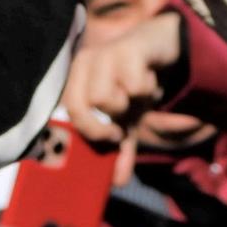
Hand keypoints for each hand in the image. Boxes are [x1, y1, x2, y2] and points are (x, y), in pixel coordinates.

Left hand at [59, 11, 183, 145]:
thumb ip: (121, 147)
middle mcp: (84, 62)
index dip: (89, 131)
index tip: (112, 138)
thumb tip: (118, 181)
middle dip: (105, 125)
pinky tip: (149, 78)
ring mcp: (104, 52)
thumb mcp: (128, 118)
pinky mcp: (127, 47)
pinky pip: (133, 85)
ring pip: (104, 99)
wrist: (159, 44)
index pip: (68, 112)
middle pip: (82, 108)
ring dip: (127, 104)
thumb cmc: (133, 82)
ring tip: (137, 94)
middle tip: (123, 122)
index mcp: (76, 78)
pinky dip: (145, 89)